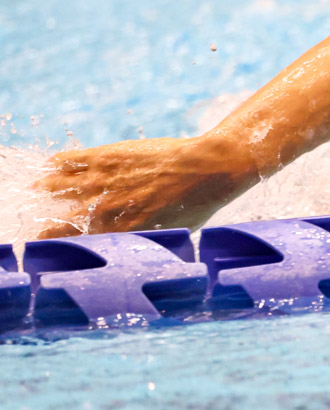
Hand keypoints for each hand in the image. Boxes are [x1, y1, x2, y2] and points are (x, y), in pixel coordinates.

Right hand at [35, 135, 251, 238]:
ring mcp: (105, 181)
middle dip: (49, 224)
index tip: (54, 245)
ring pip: (61, 186)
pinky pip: (73, 160)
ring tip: (41, 188)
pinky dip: (60, 163)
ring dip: (48, 188)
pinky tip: (53, 164)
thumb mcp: (171, 234)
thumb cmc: (197, 204)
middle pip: (62, 221)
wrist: (209, 169)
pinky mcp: (109, 156)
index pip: (78, 245)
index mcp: (120, 233)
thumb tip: (143, 254)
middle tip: (44, 224)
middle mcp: (106, 210)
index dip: (62, 246)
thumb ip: (147, 241)